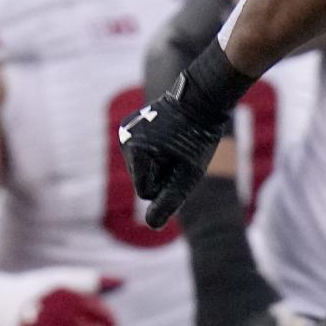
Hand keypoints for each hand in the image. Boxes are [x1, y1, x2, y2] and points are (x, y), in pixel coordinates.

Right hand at [118, 81, 226, 229]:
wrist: (200, 101)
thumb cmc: (198, 139)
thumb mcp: (188, 175)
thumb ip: (169, 200)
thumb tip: (151, 225)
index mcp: (135, 150)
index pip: (145, 192)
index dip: (167, 185)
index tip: (180, 163)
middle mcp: (124, 139)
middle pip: (141, 181)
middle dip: (161, 174)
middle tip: (179, 153)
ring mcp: (124, 131)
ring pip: (141, 169)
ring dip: (159, 163)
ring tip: (174, 144)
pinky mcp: (128, 127)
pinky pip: (141, 155)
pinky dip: (155, 152)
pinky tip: (166, 137)